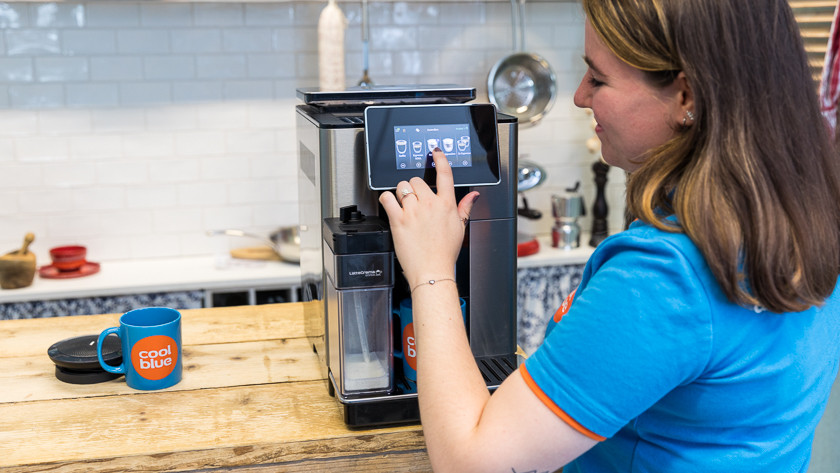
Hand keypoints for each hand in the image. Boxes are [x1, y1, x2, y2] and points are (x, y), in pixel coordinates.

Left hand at [379, 149, 479, 288]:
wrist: (432, 270)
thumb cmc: (445, 252)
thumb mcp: (460, 227)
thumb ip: (465, 207)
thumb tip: (473, 195)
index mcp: (446, 204)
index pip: (445, 174)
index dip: (440, 159)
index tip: (436, 152)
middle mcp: (430, 204)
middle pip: (417, 180)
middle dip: (414, 188)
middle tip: (414, 201)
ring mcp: (413, 211)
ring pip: (402, 187)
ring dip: (401, 193)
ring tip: (404, 206)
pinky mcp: (398, 219)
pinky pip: (387, 198)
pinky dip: (386, 199)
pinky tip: (390, 205)